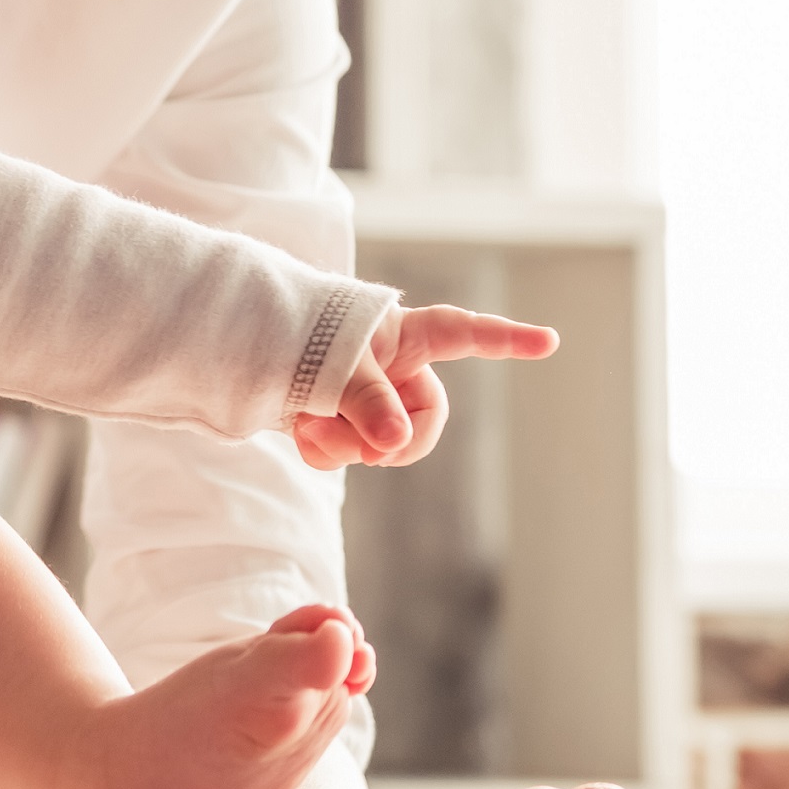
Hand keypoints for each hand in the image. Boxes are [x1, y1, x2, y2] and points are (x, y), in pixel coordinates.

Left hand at [290, 306, 559, 469]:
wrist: (238, 351)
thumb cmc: (292, 340)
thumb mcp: (335, 366)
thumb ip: (370, 404)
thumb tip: (396, 443)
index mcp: (401, 336)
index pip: (463, 334)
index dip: (506, 340)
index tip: (549, 341)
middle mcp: (391, 368)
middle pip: (425, 419)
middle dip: (397, 441)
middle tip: (369, 450)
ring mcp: (365, 398)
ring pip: (382, 444)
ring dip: (347, 444)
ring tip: (310, 423)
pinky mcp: (338, 423)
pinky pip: (349, 454)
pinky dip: (324, 451)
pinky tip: (301, 432)